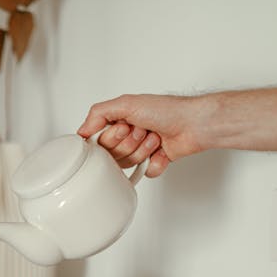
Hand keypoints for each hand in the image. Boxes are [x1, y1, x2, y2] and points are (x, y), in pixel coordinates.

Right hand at [77, 94, 205, 177]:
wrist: (195, 124)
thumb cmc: (168, 110)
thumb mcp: (126, 103)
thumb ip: (98, 114)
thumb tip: (82, 131)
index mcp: (119, 121)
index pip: (100, 142)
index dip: (112, 138)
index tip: (123, 127)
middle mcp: (129, 135)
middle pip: (113, 154)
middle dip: (129, 143)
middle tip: (142, 130)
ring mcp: (141, 149)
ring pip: (129, 164)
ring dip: (143, 150)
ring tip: (155, 138)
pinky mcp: (155, 161)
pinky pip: (145, 172)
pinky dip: (155, 163)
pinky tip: (162, 151)